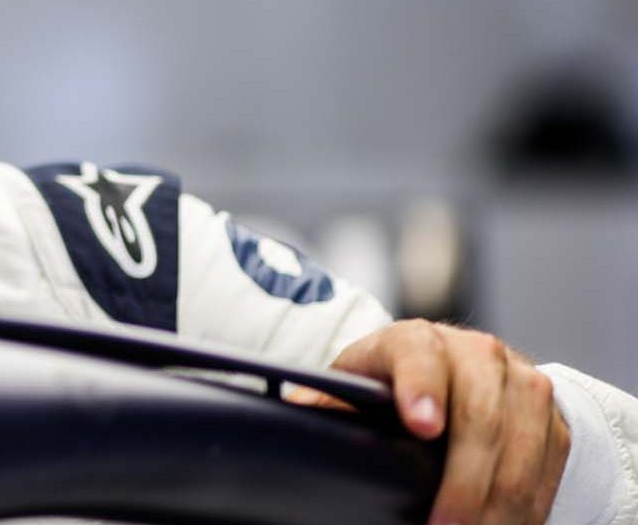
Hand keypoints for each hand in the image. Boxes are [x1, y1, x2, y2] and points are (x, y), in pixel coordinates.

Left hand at [330, 319, 568, 524]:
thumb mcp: (355, 383)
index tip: (422, 427)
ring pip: (520, 448)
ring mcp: (521, 384)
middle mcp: (476, 353)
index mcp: (415, 340)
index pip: (418, 357)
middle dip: (463, 481)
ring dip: (499, 504)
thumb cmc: (391, 382)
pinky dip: (527, 507)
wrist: (458, 369)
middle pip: (480, 417)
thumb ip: (327, 401)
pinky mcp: (553, 419)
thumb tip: (293, 411)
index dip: (421, 388)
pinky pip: (547, 469)